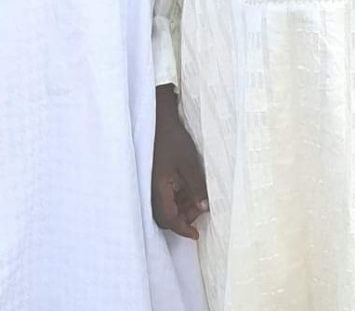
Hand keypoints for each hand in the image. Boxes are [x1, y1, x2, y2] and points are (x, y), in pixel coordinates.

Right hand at [152, 86, 207, 239]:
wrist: (158, 118)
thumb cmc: (173, 139)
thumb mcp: (189, 163)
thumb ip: (196, 187)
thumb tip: (203, 208)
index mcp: (158, 188)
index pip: (169, 218)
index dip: (182, 229)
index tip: (195, 235)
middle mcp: (151, 189)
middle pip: (164, 215)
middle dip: (183, 218)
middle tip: (200, 211)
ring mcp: (150, 182)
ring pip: (164, 206)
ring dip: (180, 207)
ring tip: (197, 199)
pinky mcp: (153, 176)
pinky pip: (162, 195)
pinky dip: (175, 198)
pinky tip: (187, 189)